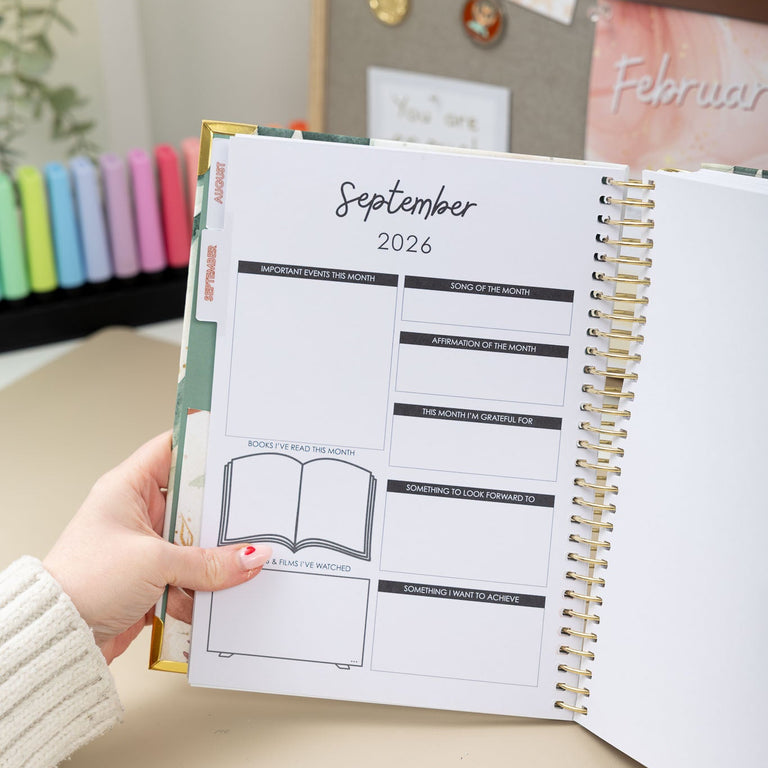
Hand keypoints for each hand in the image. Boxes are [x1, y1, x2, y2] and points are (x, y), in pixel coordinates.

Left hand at [43, 432, 270, 663]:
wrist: (60, 638)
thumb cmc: (84, 583)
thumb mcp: (155, 562)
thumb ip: (209, 561)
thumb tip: (250, 557)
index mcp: (127, 489)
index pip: (171, 450)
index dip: (202, 446)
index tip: (235, 447)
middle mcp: (136, 513)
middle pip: (192, 501)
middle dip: (219, 513)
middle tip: (249, 513)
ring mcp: (145, 546)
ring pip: (195, 541)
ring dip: (214, 556)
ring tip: (237, 560)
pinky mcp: (151, 578)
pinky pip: (190, 574)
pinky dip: (204, 584)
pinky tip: (218, 591)